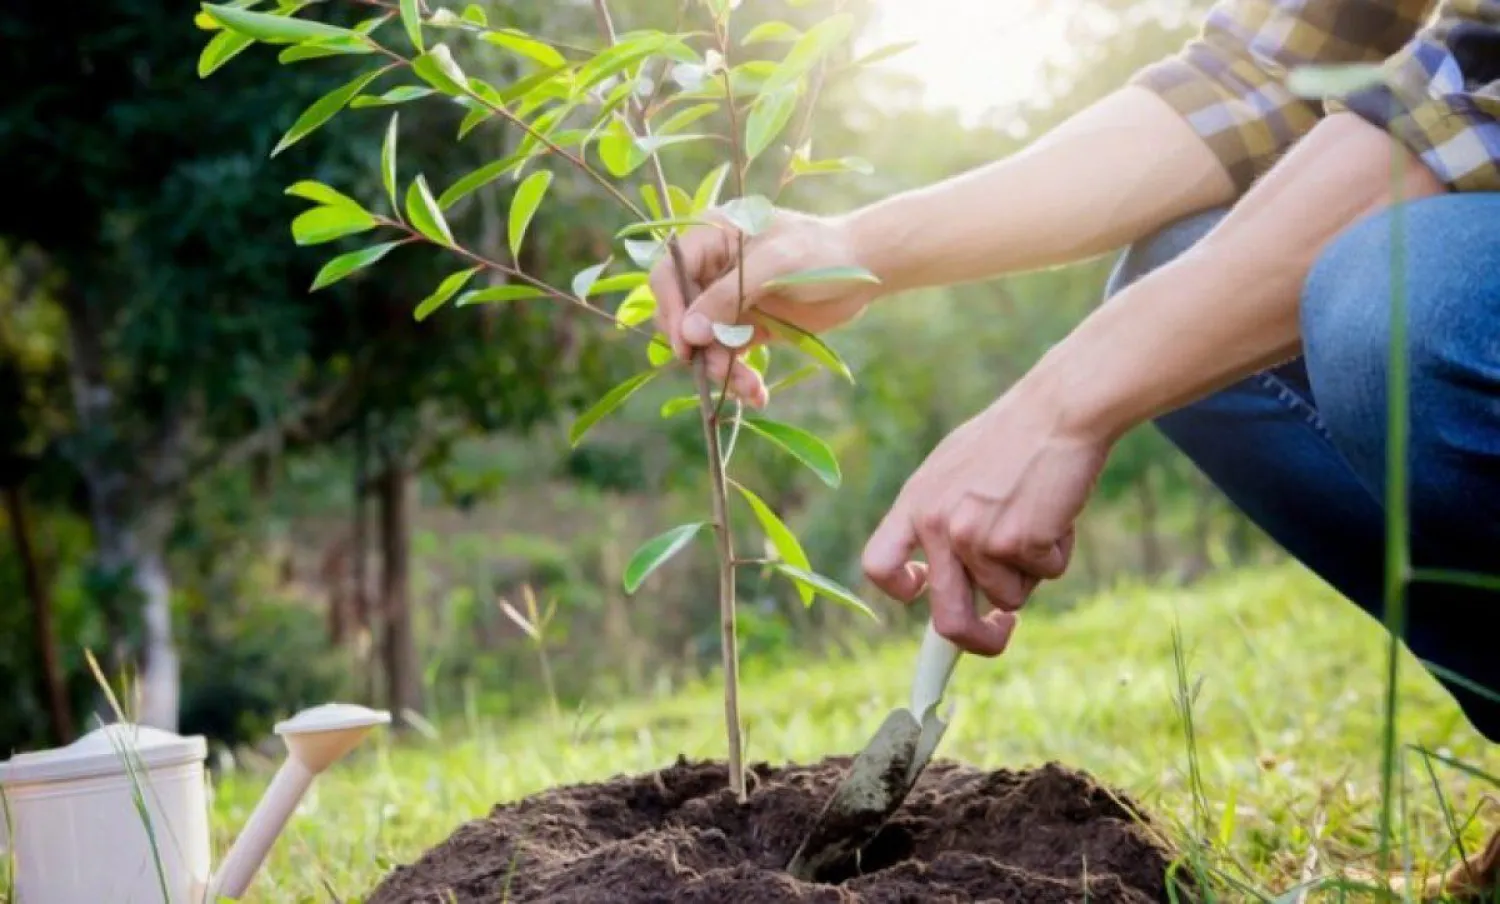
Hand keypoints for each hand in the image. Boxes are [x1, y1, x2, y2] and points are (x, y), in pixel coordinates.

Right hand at [648, 207, 877, 405]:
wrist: (864, 269)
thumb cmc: (820, 253)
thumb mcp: (774, 266)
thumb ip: (728, 296)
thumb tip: (688, 333)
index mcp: (711, 238)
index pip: (669, 274)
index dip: (671, 309)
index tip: (686, 344)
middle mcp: (712, 270)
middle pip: (682, 315)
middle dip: (699, 348)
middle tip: (720, 371)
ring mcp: (728, 301)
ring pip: (705, 343)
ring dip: (722, 369)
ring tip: (750, 388)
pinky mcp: (746, 327)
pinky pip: (729, 356)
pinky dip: (739, 377)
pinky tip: (757, 394)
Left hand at [860, 377, 1107, 654]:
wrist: (1059, 410)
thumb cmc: (1014, 438)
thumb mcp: (954, 470)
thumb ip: (943, 518)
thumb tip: (942, 578)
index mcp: (915, 503)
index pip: (878, 566)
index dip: (900, 590)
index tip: (925, 592)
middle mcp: (938, 525)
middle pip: (947, 618)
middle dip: (977, 641)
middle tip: (1000, 633)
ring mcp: (977, 536)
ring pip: (1010, 595)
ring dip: (1032, 570)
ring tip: (1040, 516)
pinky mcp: (1020, 542)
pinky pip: (1047, 574)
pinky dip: (1059, 551)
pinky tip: (1058, 510)